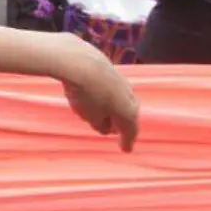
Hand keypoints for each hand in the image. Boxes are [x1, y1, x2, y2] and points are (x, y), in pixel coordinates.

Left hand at [55, 37, 139, 151]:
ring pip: (121, 98)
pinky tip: (98, 95)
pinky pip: (111, 87)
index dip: (127, 141)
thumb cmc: (85, 94)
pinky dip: (107, 95)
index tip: (126, 149)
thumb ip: (100, 124)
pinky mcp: (111, 69)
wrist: (79, 60)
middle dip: (122, 123)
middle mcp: (129, 96)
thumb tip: (106, 125)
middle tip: (117, 131)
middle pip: (129, 113)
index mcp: (128, 112)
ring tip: (105, 114)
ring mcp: (122, 81)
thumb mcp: (91, 117)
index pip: (130, 131)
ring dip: (114, 108)